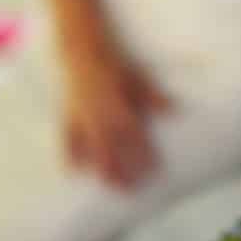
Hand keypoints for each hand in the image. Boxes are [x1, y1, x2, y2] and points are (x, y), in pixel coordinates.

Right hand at [62, 53, 172, 191]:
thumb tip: (174, 110)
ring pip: (90, 149)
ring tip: (108, 185)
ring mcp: (80, 117)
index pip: (133, 137)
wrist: (80, 50)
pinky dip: (70, 155)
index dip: (142, 155)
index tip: (152, 171)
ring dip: (99, 168)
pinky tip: (73, 172)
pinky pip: (66, 139)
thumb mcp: (136, 79)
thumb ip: (153, 97)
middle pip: (111, 149)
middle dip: (120, 171)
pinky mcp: (66, 115)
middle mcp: (98, 115)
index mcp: (117, 106)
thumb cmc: (112, 64)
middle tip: (130, 190)